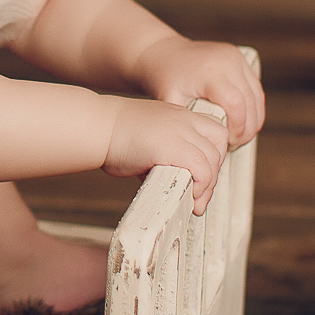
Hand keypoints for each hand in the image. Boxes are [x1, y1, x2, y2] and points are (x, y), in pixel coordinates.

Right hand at [102, 98, 229, 214]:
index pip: (215, 133)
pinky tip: (189, 197)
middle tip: (200, 193)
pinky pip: (201, 170)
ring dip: (207, 185)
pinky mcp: (173, 146)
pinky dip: (200, 186)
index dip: (213, 157)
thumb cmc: (114, 134)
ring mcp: (180, 131)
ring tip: (195, 200)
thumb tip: (177, 181)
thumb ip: (167, 154)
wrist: (96, 126)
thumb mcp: (149, 137)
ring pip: (212, 161)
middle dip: (213, 174)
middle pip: (218, 148)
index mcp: (180, 114)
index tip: (203, 176)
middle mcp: (184, 119)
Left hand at [133, 35, 265, 149]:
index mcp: (209, 72)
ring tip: (238, 135)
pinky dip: (253, 107)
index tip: (228, 142)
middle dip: (247, 128)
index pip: (236, 104)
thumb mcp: (170, 102)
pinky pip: (255, 88)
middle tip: (234, 143)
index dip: (237, 128)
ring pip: (257, 96)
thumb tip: (201, 146)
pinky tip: (242, 121)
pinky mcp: (240, 58)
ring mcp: (235, 58)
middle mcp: (227, 61)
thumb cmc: (164, 78)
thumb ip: (189, 122)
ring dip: (253, 119)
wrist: (163, 52)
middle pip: (251, 102)